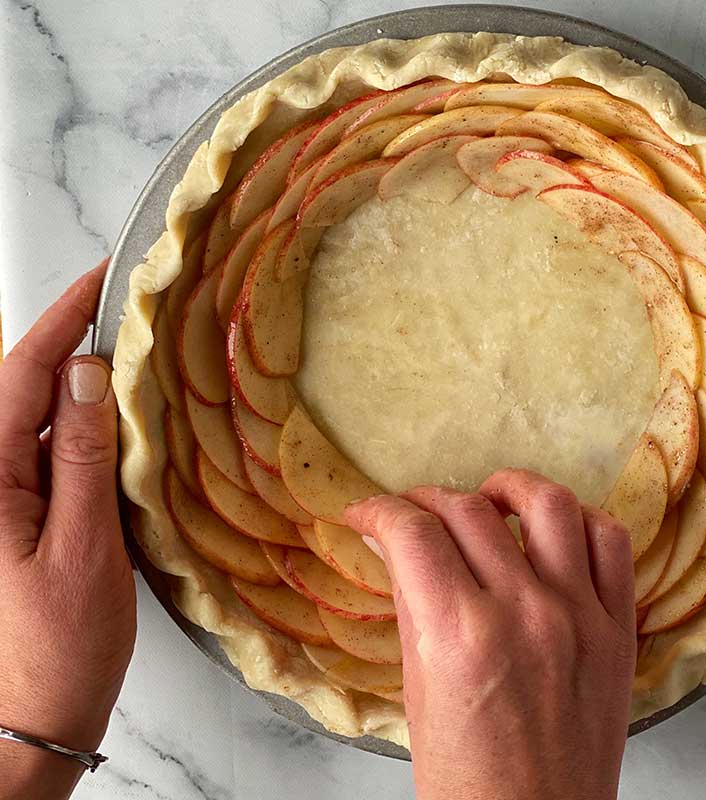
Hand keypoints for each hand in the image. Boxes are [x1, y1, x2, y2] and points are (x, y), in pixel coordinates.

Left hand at [0, 265, 135, 799]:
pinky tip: (113, 415)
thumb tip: (87, 375)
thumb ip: (78, 457)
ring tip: (126, 345)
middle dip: (67, 336)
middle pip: (21, 386)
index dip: (61, 318)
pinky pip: (44, 451)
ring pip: (33, 416)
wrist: (34, 720)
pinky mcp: (18, 518)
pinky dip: (78, 422)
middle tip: (122, 302)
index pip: (22, 374)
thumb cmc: (56, 648)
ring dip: (75, 378)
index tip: (100, 279)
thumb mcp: (82, 548)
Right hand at [346, 469, 635, 799]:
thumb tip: (395, 546)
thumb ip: (412, 608)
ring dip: (511, 488)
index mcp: (460, 636)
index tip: (368, 515)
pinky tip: (555, 529)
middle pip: (470, 511)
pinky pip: (612, 543)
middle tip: (413, 513)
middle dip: (428, 500)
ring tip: (490, 499)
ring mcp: (580, 616)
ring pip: (551, 504)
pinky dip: (581, 520)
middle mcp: (524, 613)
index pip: (413, 534)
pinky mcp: (620, 630)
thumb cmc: (467, 784)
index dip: (380, 511)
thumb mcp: (418, 694)